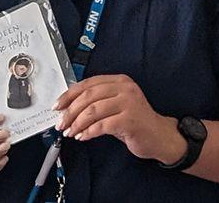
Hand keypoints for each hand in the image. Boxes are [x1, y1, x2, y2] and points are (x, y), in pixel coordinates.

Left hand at [54, 74, 182, 162]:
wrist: (160, 137)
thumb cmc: (134, 122)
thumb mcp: (114, 106)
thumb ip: (96, 102)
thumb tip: (67, 108)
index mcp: (119, 81)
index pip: (87, 84)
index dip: (69, 95)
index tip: (58, 106)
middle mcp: (125, 89)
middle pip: (88, 96)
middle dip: (70, 111)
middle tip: (61, 123)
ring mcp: (129, 103)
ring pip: (93, 111)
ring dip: (77, 123)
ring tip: (71, 132)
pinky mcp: (130, 120)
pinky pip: (102, 125)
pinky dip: (89, 132)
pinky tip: (83, 137)